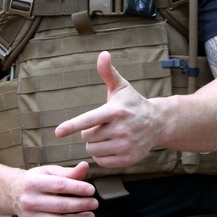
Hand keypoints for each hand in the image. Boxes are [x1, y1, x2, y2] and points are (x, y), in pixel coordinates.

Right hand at [11, 161, 97, 216]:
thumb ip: (68, 172)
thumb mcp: (50, 171)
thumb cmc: (37, 180)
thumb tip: (85, 166)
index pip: (60, 186)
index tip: (91, 190)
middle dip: (82, 206)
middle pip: (60, 206)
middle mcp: (29, 201)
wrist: (13, 193)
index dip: (78, 188)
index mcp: (34, 183)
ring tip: (90, 215)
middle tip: (94, 203)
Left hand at [55, 51, 159, 167]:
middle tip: (103, 125)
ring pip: (92, 150)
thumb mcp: (121, 87)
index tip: (58, 132)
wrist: (158, 123)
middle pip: (87, 136)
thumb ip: (108, 72)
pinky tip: (112, 146)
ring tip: (107, 135)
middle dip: (90, 131)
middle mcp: (122, 129)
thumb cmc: (133, 103)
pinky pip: (102, 162)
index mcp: (116, 111)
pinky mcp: (128, 159)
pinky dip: (102, 155)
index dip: (73, 125)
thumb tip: (103, 54)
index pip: (90, 119)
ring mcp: (126, 145)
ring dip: (95, 144)